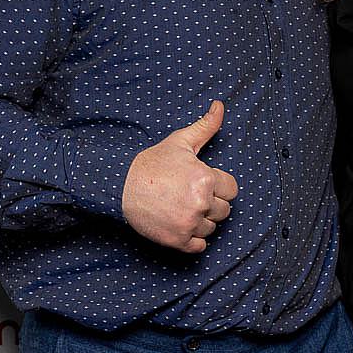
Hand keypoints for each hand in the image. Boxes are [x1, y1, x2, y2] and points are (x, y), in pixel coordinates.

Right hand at [122, 101, 238, 252]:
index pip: (231, 190)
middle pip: (223, 211)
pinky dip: (193, 239)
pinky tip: (181, 225)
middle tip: (189, 196)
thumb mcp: (180, 141)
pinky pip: (199, 246)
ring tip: (182, 208)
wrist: (121, 186)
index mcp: (205, 179)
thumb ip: (205, 126)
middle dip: (211, 204)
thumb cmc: (152, 163)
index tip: (202, 183)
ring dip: (202, 221)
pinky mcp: (177, 240)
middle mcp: (200, 203)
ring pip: (212, 228)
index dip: (219, 186)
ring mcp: (189, 223)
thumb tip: (219, 106)